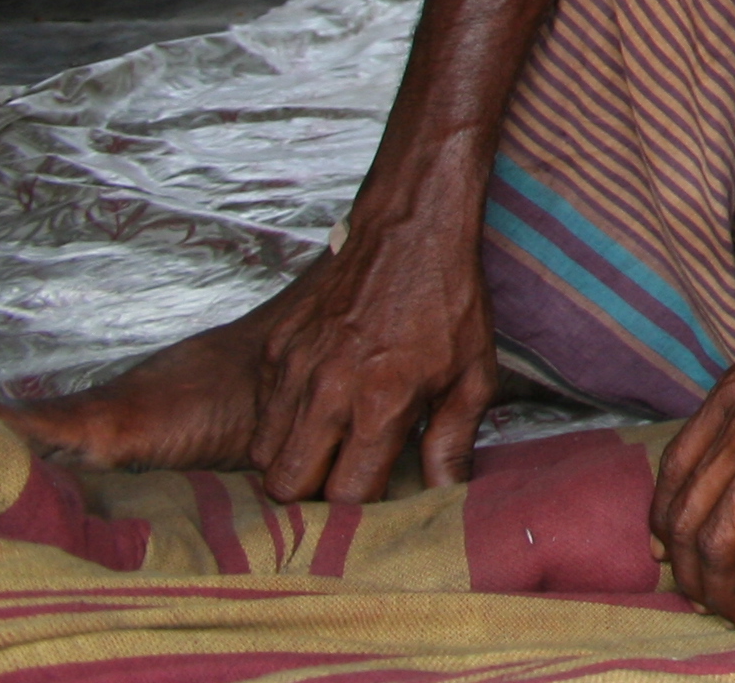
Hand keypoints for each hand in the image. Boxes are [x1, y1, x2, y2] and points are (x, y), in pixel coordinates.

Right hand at [250, 220, 502, 502]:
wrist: (411, 227)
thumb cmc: (449, 300)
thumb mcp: (472, 374)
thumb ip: (454, 440)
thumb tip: (445, 494)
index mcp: (382, 402)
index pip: (346, 493)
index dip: (360, 507)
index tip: (375, 495)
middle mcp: (328, 390)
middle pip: (286, 485)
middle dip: (312, 494)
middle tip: (340, 478)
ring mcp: (294, 367)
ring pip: (262, 454)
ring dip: (291, 460)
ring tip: (327, 447)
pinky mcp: (275, 346)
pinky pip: (262, 410)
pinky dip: (281, 422)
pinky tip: (316, 408)